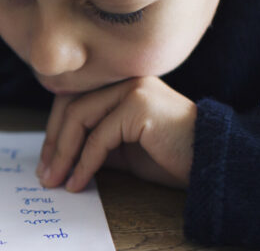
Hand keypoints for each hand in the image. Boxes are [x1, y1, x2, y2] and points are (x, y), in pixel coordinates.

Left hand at [36, 76, 195, 190]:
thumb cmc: (173, 156)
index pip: (74, 99)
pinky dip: (84, 162)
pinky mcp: (139, 105)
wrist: (214, 162)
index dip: (56, 131)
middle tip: (45, 174)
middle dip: (54, 142)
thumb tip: (62, 157)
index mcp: (121, 84)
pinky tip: (78, 181)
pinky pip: (99, 136)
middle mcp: (125, 79)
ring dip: (63, 153)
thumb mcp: (125, 150)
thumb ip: (98, 143)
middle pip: (71, 104)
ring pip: (80, 117)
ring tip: (55, 180)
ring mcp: (133, 88)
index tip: (47, 162)